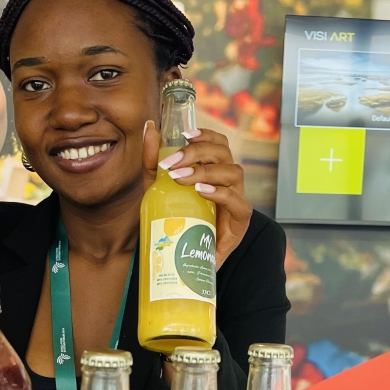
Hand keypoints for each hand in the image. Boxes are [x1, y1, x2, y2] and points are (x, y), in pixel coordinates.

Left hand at [143, 122, 250, 269]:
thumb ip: (153, 163)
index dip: (206, 134)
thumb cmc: (176, 221)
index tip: (185, 134)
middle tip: (171, 163)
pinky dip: (220, 193)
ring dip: (206, 171)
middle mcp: (229, 182)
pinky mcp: (240, 222)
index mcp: (214, 171)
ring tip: (182, 179)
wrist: (184, 260)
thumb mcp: (159, 190)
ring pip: (234, 173)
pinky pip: (238, 202)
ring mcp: (237, 200)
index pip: (219, 143)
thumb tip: (149, 129)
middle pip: (224, 154)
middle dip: (197, 153)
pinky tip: (202, 191)